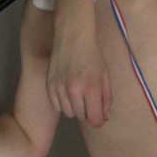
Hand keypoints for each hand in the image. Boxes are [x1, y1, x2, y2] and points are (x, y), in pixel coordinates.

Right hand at [47, 0, 110, 126]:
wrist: (73, 37)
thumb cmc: (93, 55)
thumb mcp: (105, 75)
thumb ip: (106, 98)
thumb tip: (105, 117)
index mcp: (91, 88)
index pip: (94, 119)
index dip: (99, 120)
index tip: (100, 116)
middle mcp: (74, 91)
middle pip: (81, 117)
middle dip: (88, 112)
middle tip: (90, 100)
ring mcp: (59, 88)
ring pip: (68, 113)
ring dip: (75, 108)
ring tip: (79, 94)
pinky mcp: (49, 85)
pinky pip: (57, 105)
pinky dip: (63, 103)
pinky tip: (68, 92)